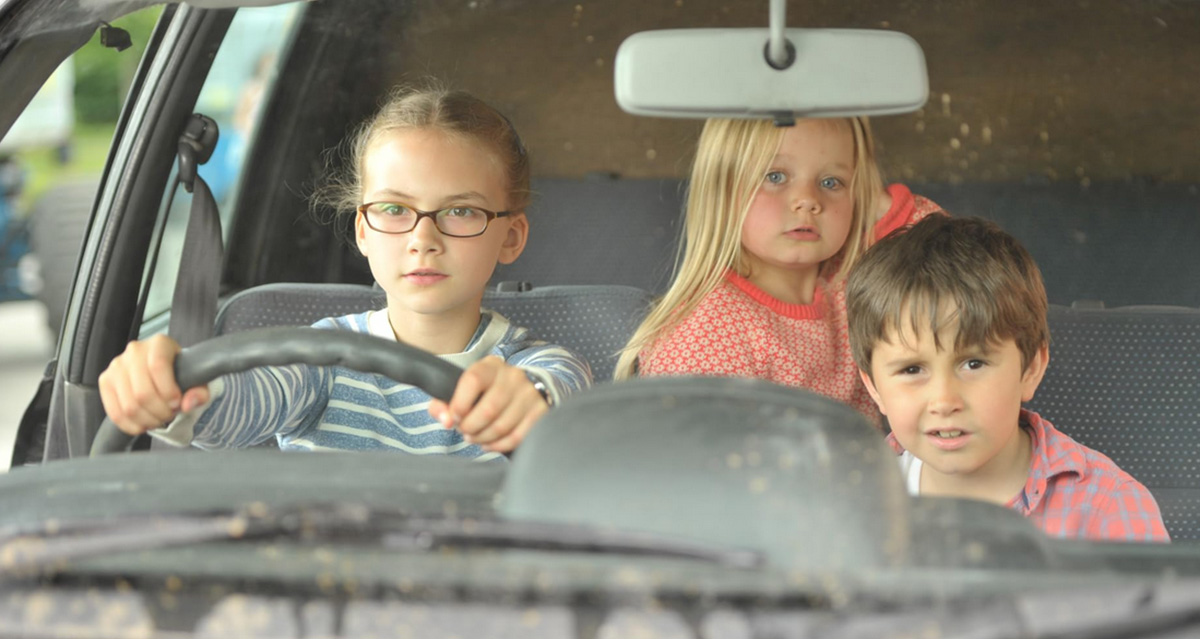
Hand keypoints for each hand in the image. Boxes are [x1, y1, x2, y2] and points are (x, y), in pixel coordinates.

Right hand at [97, 334, 210, 435]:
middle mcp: (135, 351)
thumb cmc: (180, 374)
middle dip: (160, 411)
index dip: (168, 391)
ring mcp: (116, 366)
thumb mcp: (197, 380)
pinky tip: (143, 425)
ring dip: (147, 420)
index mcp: (159, 343)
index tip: (177, 404)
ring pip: (129, 405)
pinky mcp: (105, 381)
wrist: (162, 373)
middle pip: (143, 392)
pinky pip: (115, 412)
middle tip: (170, 415)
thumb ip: (199, 392)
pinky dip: (131, 425)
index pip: (158, 366)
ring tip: (159, 419)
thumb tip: (187, 404)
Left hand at [428, 356, 548, 452]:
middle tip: (465, 431)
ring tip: (475, 437)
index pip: (472, 381)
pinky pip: (517, 437)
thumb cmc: (485, 392)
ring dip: (483, 438)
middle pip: (488, 410)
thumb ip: (443, 402)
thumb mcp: (463, 389)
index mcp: (490, 366)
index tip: (454, 417)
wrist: (521, 388)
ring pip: (501, 426)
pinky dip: (499, 445)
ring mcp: (529, 394)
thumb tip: (446, 420)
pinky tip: (489, 443)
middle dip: (470, 427)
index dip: (459, 404)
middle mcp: (513, 376)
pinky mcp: (539, 411)